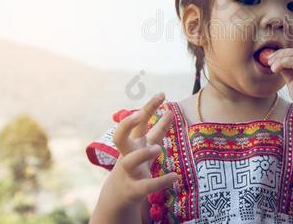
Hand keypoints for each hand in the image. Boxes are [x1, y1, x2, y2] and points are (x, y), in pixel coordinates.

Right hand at [101, 92, 177, 207]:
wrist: (117, 197)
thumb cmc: (134, 166)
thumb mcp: (145, 146)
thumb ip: (158, 131)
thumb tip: (170, 112)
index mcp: (132, 142)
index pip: (139, 121)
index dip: (149, 107)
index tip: (162, 94)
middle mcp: (127, 154)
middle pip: (120, 136)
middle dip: (127, 124)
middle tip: (139, 114)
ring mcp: (128, 172)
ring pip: (130, 161)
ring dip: (143, 153)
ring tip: (158, 149)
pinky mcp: (134, 190)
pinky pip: (145, 186)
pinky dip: (160, 181)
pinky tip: (174, 176)